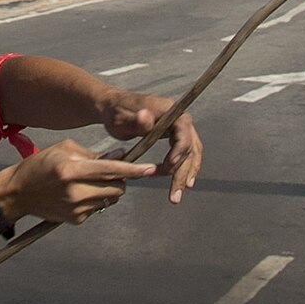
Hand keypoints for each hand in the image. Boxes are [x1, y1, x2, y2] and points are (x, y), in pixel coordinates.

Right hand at [0, 140, 156, 226]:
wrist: (18, 193)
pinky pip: (98, 209)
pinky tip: (78, 194)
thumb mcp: (65, 150)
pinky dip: (96, 200)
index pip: (111, 170)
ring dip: (108, 190)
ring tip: (89, 182)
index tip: (151, 169)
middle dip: (121, 180)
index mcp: (72, 169)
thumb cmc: (41, 165)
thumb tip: (120, 156)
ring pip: (110, 199)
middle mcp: (75, 191)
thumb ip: (94, 155)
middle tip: (111, 172)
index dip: (133, 170)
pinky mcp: (76, 220)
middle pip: (117, 188)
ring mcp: (76, 208)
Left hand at [98, 89, 203, 203]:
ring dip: (185, 175)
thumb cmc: (116, 112)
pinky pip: (185, 154)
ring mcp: (179, 127)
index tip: (168, 167)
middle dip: (182, 173)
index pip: (183, 132)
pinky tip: (181, 183)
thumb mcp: (120, 117)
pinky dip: (183, 169)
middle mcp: (179, 118)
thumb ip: (133, 120)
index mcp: (170, 110)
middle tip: (174, 196)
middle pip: (189, 147)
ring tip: (176, 195)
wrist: (113, 107)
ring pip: (190, 154)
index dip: (179, 151)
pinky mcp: (175, 136)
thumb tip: (146, 117)